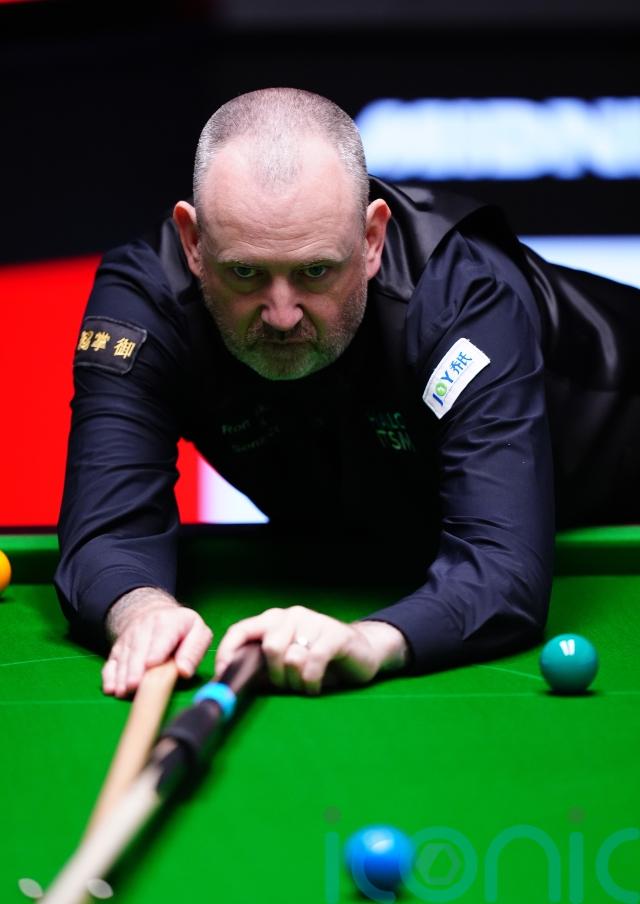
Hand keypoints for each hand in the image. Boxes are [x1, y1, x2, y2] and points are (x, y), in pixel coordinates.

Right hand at [102, 587, 212, 697]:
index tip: (151, 665)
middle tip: (134, 685)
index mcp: (169, 622)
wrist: (155, 613)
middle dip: (135, 668)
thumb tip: (184, 671)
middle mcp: (145, 626)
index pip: (162, 636)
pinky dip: (109, 676)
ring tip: (122, 691)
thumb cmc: (182, 629)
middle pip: (138, 648)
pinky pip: (112, 661)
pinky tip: (110, 688)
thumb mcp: (198, 632)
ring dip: (122, 675)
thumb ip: (194, 650)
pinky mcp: (119, 648)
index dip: (156, 650)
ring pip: (124, 656)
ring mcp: (129, 637)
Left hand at [214, 606, 407, 694]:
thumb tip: (230, 680)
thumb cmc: (319, 660)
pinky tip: (316, 685)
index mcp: (273, 620)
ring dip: (296, 682)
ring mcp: (314, 621)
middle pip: (269, 648)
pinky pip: (313, 663)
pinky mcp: (335, 634)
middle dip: (276, 676)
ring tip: (306, 684)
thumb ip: (262, 666)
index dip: (227, 653)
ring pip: (291, 658)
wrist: (364, 651)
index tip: (225, 677)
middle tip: (289, 685)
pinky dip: (311, 682)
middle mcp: (291, 615)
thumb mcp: (286, 664)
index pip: (240, 630)